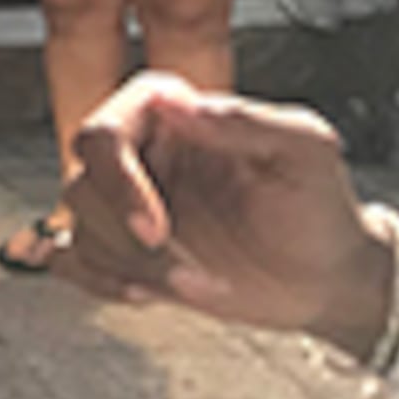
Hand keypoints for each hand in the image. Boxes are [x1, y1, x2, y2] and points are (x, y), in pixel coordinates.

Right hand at [59, 73, 391, 349]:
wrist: (326, 280)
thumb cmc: (321, 208)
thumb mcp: (307, 150)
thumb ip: (248, 119)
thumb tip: (182, 106)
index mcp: (171, 115)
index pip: (103, 131)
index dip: (118, 182)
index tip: (157, 228)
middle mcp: (141, 154)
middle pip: (81, 182)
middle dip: (125, 234)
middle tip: (182, 268)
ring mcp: (126, 205)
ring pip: (78, 227)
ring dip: (132, 267)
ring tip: (195, 282)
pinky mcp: (123, 251)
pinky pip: (71, 262)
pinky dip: (97, 282)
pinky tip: (143, 293)